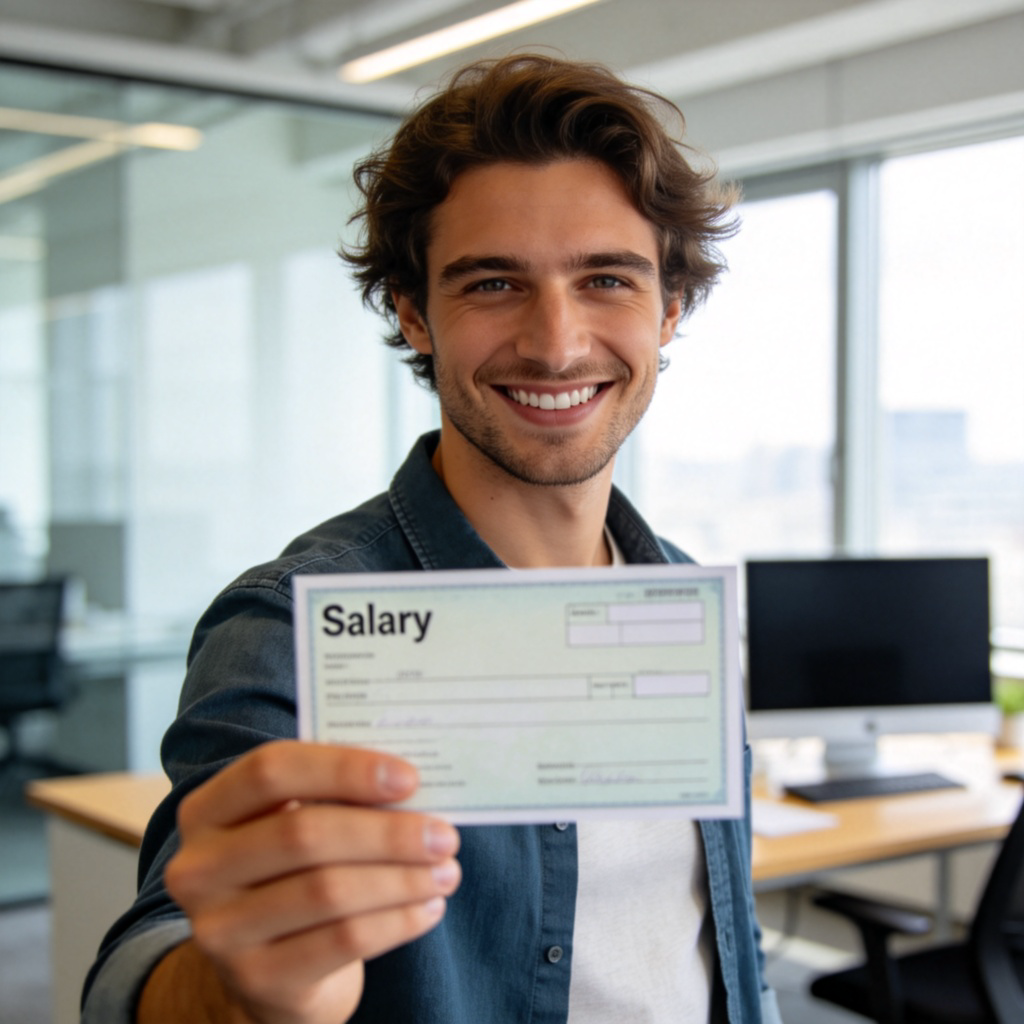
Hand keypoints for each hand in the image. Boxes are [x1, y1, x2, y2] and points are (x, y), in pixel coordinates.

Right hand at [141, 740, 460, 1023]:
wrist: (269, 969)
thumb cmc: (296, 872)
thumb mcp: (299, 823)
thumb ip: (338, 796)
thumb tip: (411, 785)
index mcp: (207, 809)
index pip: (269, 769)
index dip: (342, 768)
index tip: (409, 778)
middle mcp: (199, 868)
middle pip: (303, 833)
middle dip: (387, 832)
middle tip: (445, 835)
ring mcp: (220, 929)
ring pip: (328, 892)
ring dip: (402, 879)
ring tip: (447, 871)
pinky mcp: (255, 978)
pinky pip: (342, 942)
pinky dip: (397, 921)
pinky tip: (429, 908)